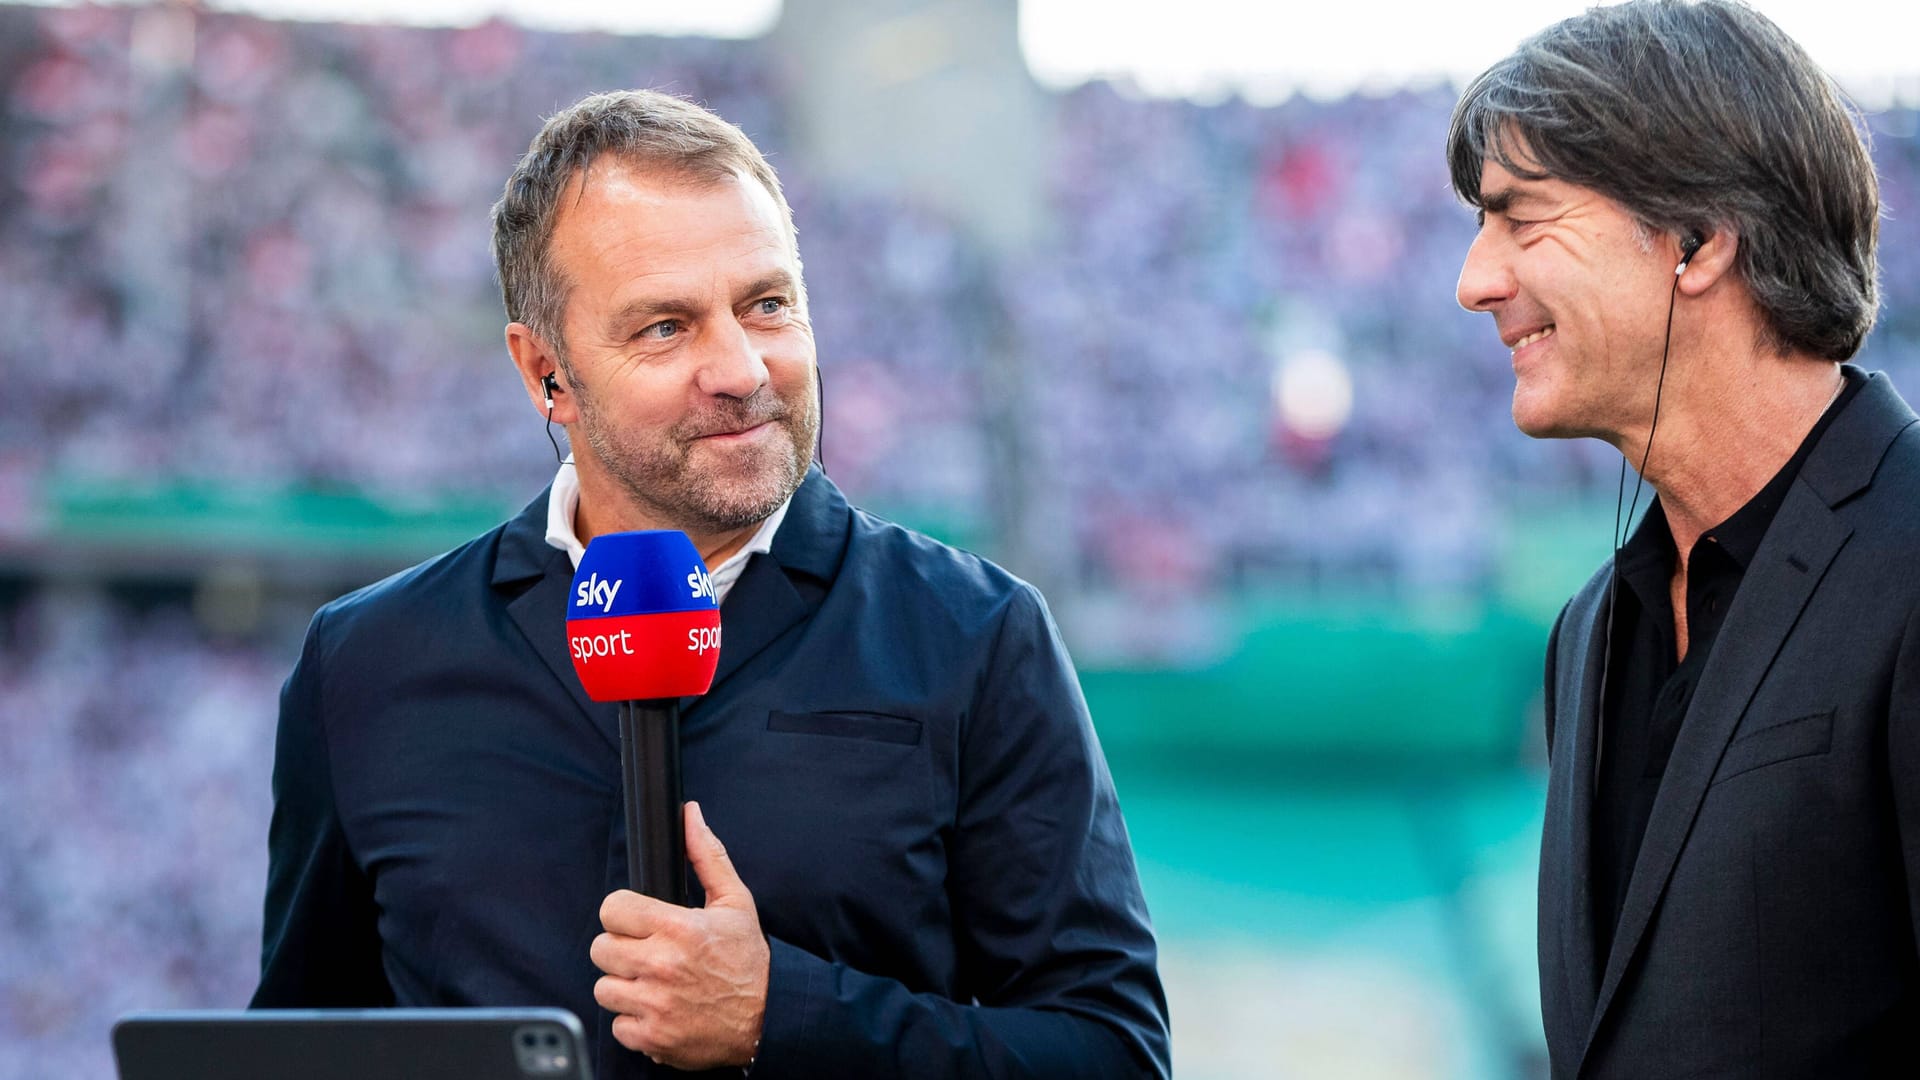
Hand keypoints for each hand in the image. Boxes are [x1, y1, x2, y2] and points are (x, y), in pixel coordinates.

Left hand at [592, 801, 769, 1069]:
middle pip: (601, 948)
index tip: (638, 921)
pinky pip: (617, 1025)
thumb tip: (689, 815)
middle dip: (622, 948)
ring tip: (654, 982)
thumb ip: (707, 856)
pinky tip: (659, 1010)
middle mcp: (661, 965)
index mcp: (678, 927)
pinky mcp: (651, 1038)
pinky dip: (634, 1021)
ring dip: (625, 986)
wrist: (770, 1018)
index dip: (624, 914)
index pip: (612, 908)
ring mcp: (654, 1004)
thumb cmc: (750, 961)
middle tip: (649, 953)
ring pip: (604, 987)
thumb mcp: (736, 902)